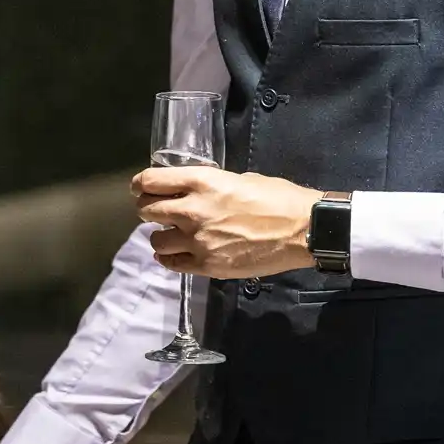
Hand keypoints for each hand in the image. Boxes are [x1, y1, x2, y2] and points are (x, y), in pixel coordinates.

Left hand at [133, 165, 317, 279]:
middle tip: (156, 211)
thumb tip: (192, 192)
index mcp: (201, 181)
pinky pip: (171, 263)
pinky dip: (169, 258)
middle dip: (148, 209)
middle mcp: (192, 210)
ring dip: (160, 236)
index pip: (150, 181)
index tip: (141, 188)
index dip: (141, 185)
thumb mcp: (238, 178)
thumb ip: (209, 186)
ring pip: (155, 240)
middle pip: (146, 210)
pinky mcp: (207, 265)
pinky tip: (175, 254)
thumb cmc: (277, 198)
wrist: (302, 230)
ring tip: (171, 235)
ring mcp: (197, 240)